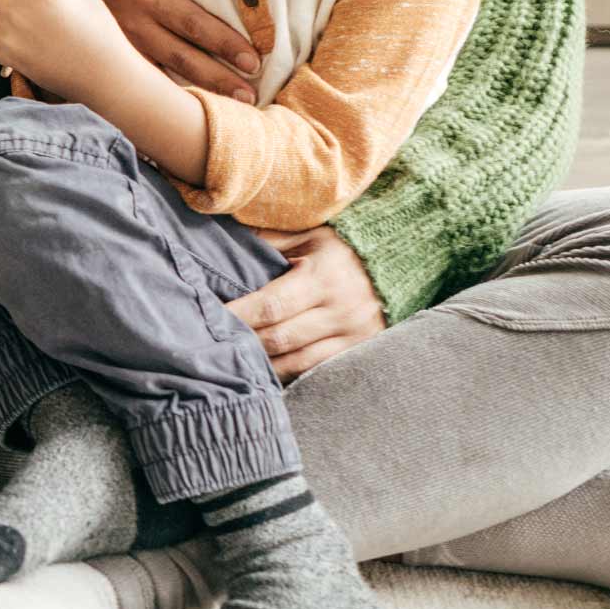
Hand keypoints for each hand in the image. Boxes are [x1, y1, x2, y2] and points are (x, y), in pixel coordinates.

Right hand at [83, 0, 260, 101]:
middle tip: (250, 94)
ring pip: (170, 75)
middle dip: (219, 77)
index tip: (252, 60)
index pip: (193, 23)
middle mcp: (137, 26)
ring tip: (236, 104)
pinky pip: (154, 82)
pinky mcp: (125, 62)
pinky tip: (202, 107)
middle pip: (184, 56)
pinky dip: (178, 97)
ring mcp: (130, 48)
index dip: (224, 42)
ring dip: (204, 91)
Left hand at [226, 226, 387, 380]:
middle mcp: (339, 310)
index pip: (271, 305)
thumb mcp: (310, 235)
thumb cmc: (342, 246)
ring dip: (262, 363)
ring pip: (295, 362)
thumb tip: (229, 246)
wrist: (400, 261)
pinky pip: (314, 371)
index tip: (210, 318)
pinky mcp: (357, 352)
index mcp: (323, 277)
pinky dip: (286, 373)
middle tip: (211, 343)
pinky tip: (263, 371)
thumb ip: (271, 242)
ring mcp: (352, 336)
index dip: (238, 315)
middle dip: (244, 341)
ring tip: (232, 360)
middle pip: (280, 338)